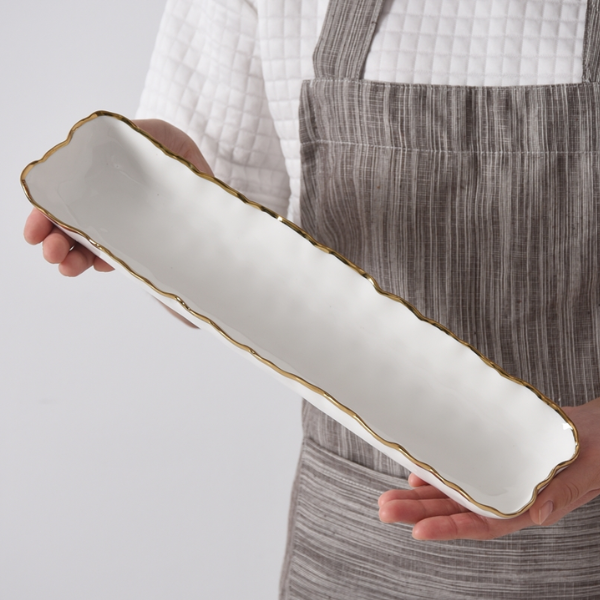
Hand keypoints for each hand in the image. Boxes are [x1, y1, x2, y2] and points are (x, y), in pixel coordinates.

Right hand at [23, 118, 211, 276]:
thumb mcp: (155, 135)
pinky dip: (106, 263)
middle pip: (71, 227)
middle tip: (51, 251)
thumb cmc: (176, 155)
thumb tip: (101, 138)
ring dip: (73, 258)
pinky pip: (121, 259)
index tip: (34, 231)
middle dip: (55, 240)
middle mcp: (106, 207)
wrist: (211, 184)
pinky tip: (97, 265)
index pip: (62, 199)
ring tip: (67, 265)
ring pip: (91, 247)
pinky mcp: (144, 248)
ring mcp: (124, 229)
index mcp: (99, 181)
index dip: (44, 214)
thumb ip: (131, 134)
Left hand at [378, 396, 599, 539]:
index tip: (417, 530)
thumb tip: (540, 514)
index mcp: (529, 507)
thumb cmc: (595, 452)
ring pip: (452, 492)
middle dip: (419, 512)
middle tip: (384, 509)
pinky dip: (437, 474)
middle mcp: (506, 497)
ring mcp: (496, 479)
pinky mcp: (490, 459)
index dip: (450, 529)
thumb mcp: (587, 471)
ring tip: (388, 498)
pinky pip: (460, 471)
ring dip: (420, 496)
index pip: (483, 524)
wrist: (594, 430)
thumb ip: (564, 492)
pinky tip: (417, 474)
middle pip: (456, 510)